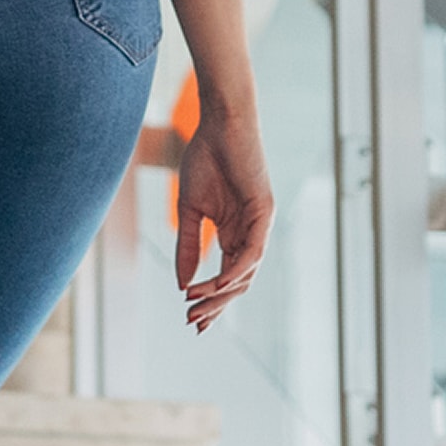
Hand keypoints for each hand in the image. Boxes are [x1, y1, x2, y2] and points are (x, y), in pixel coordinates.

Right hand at [176, 108, 274, 332]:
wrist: (218, 124)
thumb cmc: (204, 159)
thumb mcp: (189, 208)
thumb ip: (188, 245)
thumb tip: (182, 283)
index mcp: (232, 234)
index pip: (225, 278)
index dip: (210, 301)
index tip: (191, 322)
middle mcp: (249, 235)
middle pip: (237, 284)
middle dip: (215, 305)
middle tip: (193, 322)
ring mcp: (259, 226)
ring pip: (246, 274)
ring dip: (221, 293)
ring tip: (197, 304)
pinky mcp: (264, 214)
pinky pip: (253, 252)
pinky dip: (235, 271)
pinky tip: (216, 283)